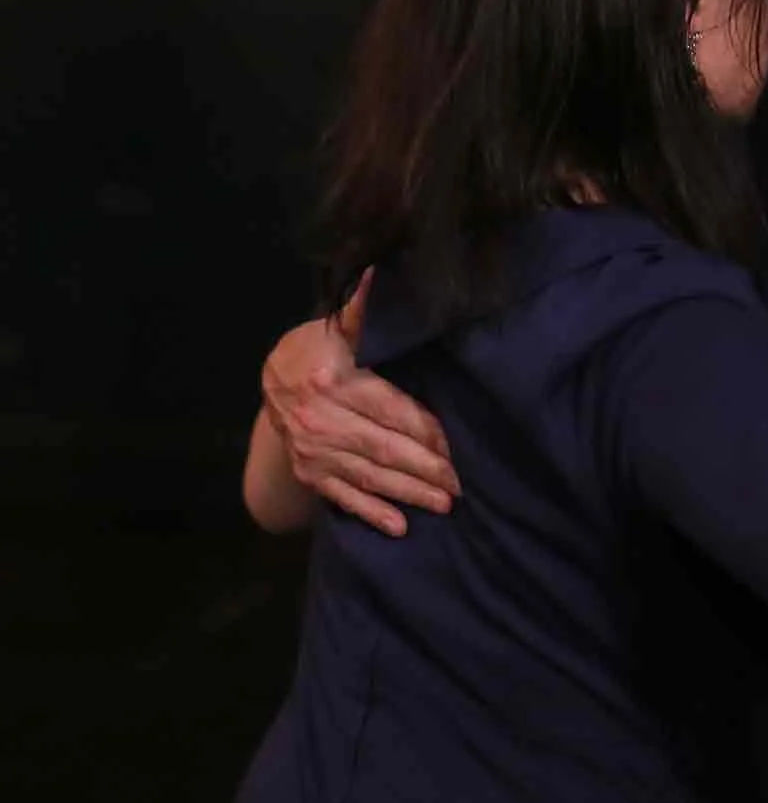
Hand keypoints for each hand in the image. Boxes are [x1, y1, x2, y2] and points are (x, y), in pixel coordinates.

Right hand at [262, 281, 457, 536]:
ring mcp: (313, 451)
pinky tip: (400, 526)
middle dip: (425, 468)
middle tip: (460, 484)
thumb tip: (379, 276)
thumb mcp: (341, 326)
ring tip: (444, 504)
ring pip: (368, 476)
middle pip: (383, 448)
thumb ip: (365, 311)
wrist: (272, 379)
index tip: (455, 446)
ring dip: (407, 493)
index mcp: (333, 380)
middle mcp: (320, 420)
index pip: (389, 409)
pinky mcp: (310, 472)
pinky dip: (371, 513)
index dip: (424, 429)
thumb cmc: (320, 347)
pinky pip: (343, 496)